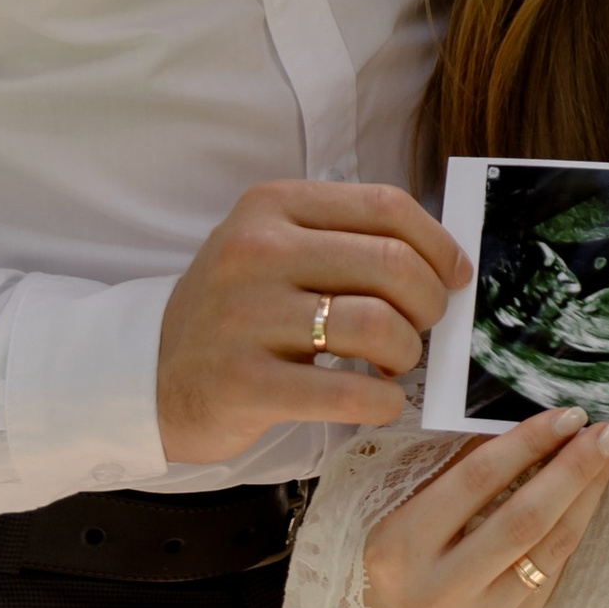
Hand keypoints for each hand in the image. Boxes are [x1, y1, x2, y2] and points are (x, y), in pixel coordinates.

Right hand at [157, 181, 467, 469]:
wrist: (154, 377)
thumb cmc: (237, 312)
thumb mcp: (275, 251)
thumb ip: (347, 242)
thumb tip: (445, 262)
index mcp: (271, 205)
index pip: (386, 206)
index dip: (438, 244)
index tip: (454, 276)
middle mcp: (254, 251)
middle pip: (391, 264)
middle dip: (429, 303)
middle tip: (424, 328)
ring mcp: (245, 317)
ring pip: (377, 325)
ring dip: (406, 353)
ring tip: (394, 364)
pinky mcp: (244, 383)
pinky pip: (349, 393)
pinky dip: (384, 402)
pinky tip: (380, 402)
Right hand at [365, 406, 608, 607]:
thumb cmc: (391, 548)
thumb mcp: (404, 504)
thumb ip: (459, 471)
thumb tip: (531, 429)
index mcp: (403, 546)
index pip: (477, 481)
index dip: (527, 442)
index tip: (566, 415)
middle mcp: (441, 591)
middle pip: (524, 519)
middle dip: (573, 469)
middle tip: (606, 431)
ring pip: (550, 549)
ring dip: (586, 496)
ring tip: (607, 457)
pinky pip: (552, 571)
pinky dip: (573, 527)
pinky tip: (586, 496)